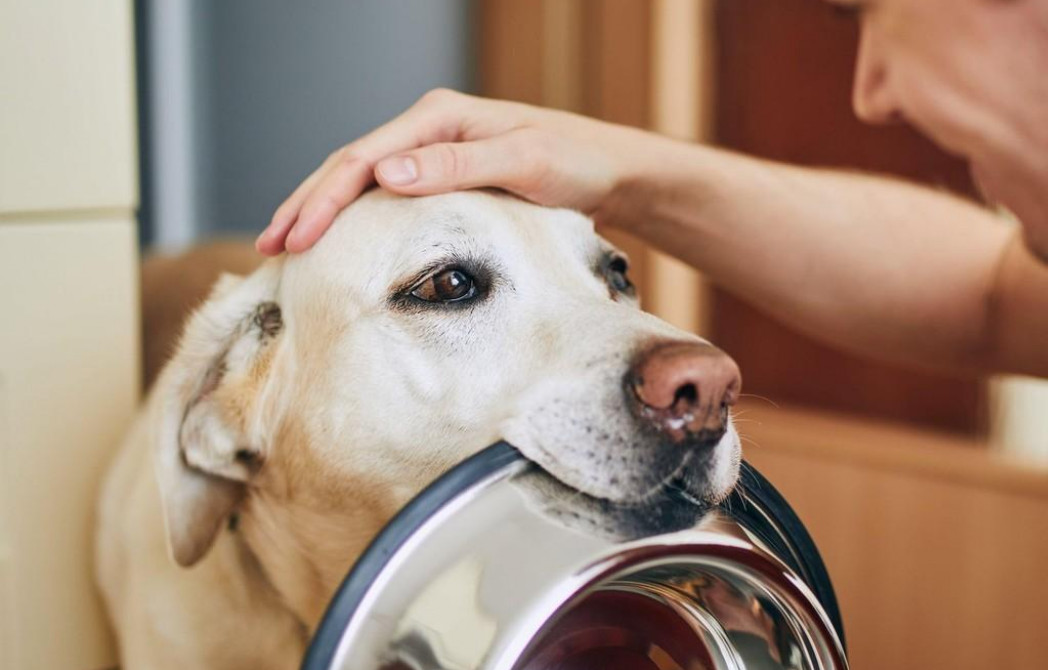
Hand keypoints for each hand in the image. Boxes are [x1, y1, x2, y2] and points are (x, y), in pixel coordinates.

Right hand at [257, 89, 641, 254]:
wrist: (612, 171)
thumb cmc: (575, 163)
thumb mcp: (522, 163)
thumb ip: (456, 166)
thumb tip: (383, 174)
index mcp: (438, 119)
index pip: (360, 159)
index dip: (321, 200)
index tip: (293, 238)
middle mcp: (429, 129)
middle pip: (348, 166)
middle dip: (305, 206)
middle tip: (268, 248)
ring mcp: (434, 152)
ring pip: (360, 180)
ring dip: (321, 211)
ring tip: (284, 245)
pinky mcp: (445, 176)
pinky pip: (384, 194)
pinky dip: (353, 217)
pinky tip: (336, 240)